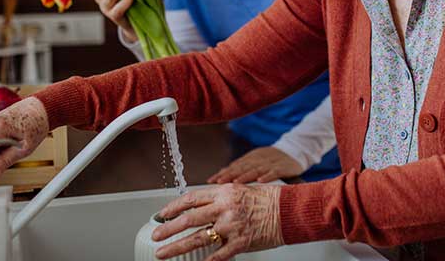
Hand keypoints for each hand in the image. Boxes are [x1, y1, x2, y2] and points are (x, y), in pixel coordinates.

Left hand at [152, 184, 282, 260]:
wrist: (289, 210)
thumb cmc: (268, 200)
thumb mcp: (240, 191)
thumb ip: (220, 198)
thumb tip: (202, 207)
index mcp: (224, 193)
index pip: (191, 198)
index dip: (173, 207)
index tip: (162, 214)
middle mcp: (225, 208)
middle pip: (189, 218)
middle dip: (168, 228)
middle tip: (155, 235)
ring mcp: (232, 226)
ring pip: (197, 238)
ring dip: (177, 246)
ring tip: (163, 252)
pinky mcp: (240, 242)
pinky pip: (218, 255)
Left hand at [207, 147, 304, 183]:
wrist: (296, 150)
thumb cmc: (273, 160)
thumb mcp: (256, 161)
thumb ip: (241, 168)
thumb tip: (221, 175)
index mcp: (251, 158)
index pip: (235, 166)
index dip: (223, 173)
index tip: (211, 181)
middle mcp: (259, 159)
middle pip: (242, 167)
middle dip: (229, 175)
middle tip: (218, 183)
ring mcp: (271, 162)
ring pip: (256, 169)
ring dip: (245, 176)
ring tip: (235, 183)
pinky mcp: (284, 166)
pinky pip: (275, 171)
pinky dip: (267, 176)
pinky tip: (260, 181)